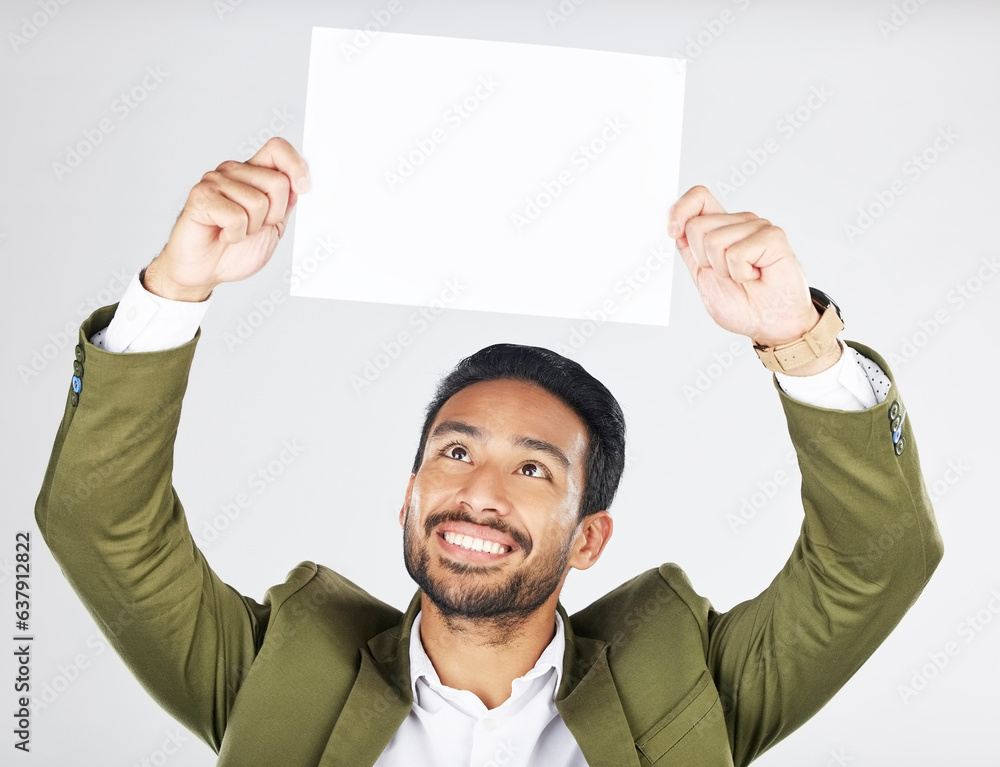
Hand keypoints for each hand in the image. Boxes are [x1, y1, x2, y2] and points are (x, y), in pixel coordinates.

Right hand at [143, 137, 310, 301]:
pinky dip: (235, 235)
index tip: (303, 188)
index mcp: (252, 173)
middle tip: (254, 227)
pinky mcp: (201, 197)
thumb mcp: (274, 226)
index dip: (295, 165)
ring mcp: (214, 181)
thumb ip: (286, 203)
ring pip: (258, 202)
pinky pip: (237, 216)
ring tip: (235, 231)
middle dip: (274, 215)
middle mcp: (233, 172)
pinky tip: (223, 235)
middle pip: (277, 182)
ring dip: (252, 228)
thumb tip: (303, 183)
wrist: (205, 270)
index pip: (277, 148)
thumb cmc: (236, 249)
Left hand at [667, 185, 818, 347]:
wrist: (769, 324)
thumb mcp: (702, 275)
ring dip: (724, 270)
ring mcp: (757, 227)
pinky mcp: (773, 237)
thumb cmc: (742, 303)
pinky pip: (737, 253)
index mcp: (721, 228)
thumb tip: (675, 225)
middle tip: (727, 275)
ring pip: (714, 241)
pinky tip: (756, 275)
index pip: (698, 198)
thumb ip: (689, 249)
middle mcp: (739, 222)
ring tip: (744, 276)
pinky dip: (742, 273)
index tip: (673, 232)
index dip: (680, 210)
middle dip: (703, 260)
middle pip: (697, 225)